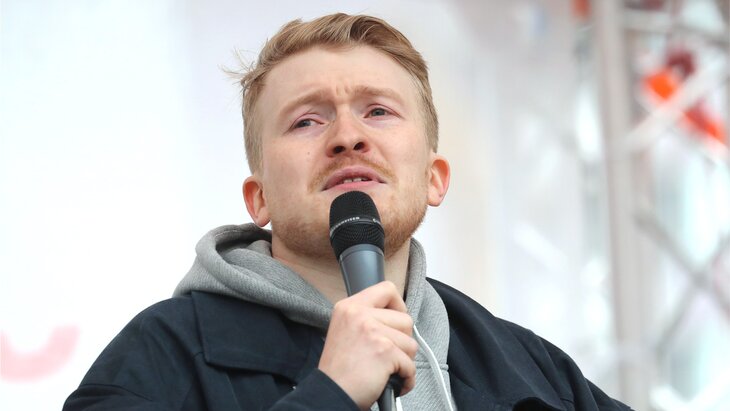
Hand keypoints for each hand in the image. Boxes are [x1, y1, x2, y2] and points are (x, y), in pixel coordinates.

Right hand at [318, 281, 417, 409]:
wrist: (329, 394)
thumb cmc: (338, 371)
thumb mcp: (344, 330)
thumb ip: (366, 318)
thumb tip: (396, 318)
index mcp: (349, 307)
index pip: (387, 289)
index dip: (398, 306)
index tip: (396, 321)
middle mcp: (360, 314)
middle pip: (405, 319)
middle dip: (402, 341)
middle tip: (386, 354)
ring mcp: (373, 331)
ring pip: (411, 343)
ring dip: (404, 361)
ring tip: (386, 370)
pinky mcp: (385, 351)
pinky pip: (410, 365)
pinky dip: (406, 379)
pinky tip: (391, 382)